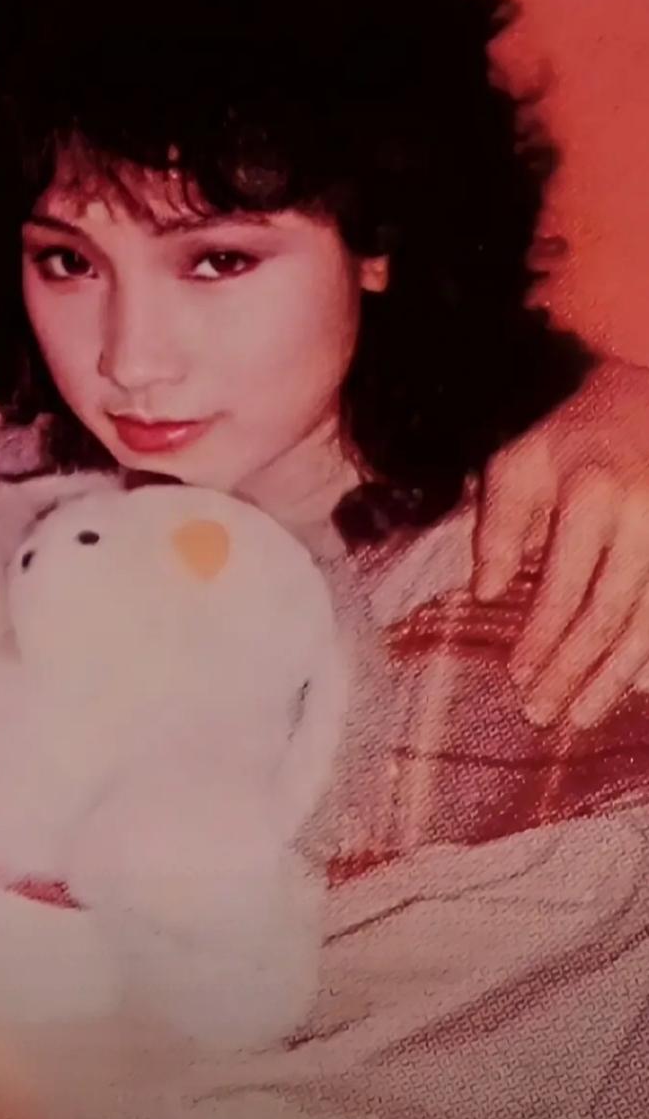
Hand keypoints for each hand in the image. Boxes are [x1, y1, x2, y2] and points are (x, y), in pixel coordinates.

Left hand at [473, 359, 648, 727]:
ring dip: (613, 677)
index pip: (565, 586)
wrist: (640, 401)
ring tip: (579, 717)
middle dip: (574, 669)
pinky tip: (627, 687)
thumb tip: (486, 593)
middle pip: (609, 614)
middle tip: (541, 713)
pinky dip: (646, 655)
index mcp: (594, 498)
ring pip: (647, 623)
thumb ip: (499, 528)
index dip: (540, 637)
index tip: (515, 677)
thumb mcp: (518, 465)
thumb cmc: (567, 437)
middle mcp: (644, 523)